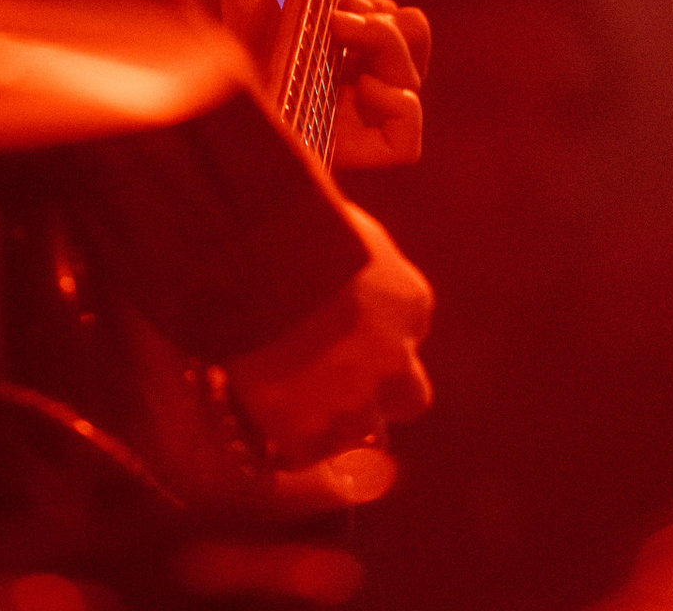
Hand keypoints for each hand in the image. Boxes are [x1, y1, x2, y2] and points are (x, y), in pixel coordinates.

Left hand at [220, 0, 430, 167]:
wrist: (177, 98)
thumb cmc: (201, 38)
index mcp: (324, 44)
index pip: (389, 25)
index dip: (383, 8)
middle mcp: (340, 81)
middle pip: (411, 49)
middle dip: (392, 24)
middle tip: (344, 16)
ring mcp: (346, 118)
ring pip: (413, 83)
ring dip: (393, 51)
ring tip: (345, 42)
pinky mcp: (347, 153)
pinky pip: (408, 142)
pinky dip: (402, 108)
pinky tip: (364, 88)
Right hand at [226, 200, 432, 471]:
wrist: (260, 264)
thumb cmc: (300, 225)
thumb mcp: (346, 226)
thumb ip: (352, 248)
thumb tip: (325, 220)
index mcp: (412, 304)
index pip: (409, 331)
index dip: (377, 334)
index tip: (346, 327)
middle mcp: (397, 359)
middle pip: (411, 398)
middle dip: (383, 394)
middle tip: (340, 382)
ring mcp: (356, 400)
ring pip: (360, 431)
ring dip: (333, 421)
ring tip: (290, 400)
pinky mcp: (309, 429)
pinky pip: (306, 451)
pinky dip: (289, 440)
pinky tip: (264, 418)